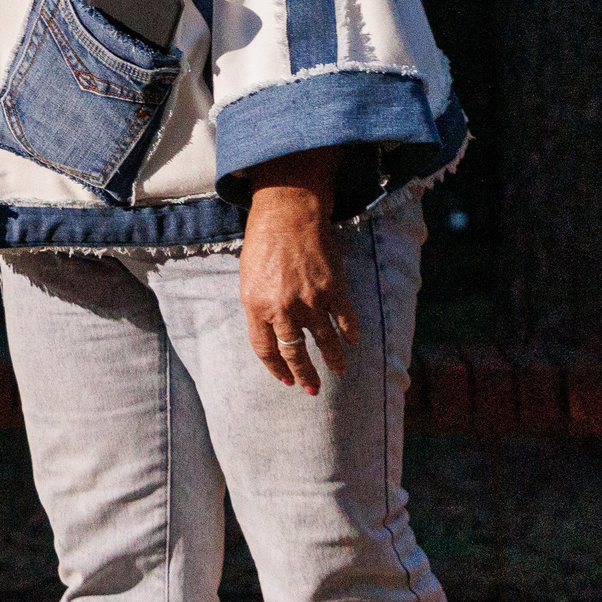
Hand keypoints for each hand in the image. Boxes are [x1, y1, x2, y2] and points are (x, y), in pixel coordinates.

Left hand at [238, 148, 356, 393]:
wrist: (288, 213)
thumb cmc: (263, 242)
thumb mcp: (249, 277)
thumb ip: (259, 306)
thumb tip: (271, 331)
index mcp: (256, 306)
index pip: (266, 349)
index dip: (276, 368)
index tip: (286, 380)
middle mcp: (283, 309)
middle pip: (295, 353)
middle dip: (305, 375)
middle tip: (312, 388)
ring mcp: (311, 301)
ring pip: (325, 342)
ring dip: (333, 360)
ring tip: (338, 371)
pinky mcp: (334, 290)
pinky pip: (346, 321)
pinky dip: (350, 333)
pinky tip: (352, 341)